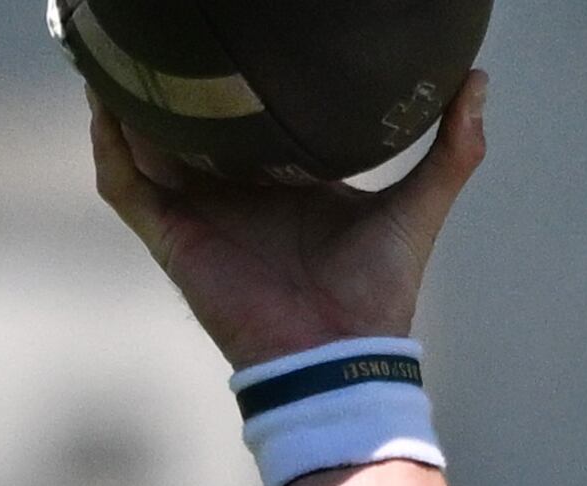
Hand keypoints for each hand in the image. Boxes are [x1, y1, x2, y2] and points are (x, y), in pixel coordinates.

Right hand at [87, 71, 490, 368]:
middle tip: (156, 26)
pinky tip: (107, 105)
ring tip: (115, 46)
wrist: (340, 353)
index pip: (242, 115)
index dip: (227, 77)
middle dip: (163, 78)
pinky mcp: (170, 237)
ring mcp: (195, 212)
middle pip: (182, 121)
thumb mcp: (418, 206)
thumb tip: (479, 82)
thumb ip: (451, 150)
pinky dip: (111, 145)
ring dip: (124, 98)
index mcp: (279, 176)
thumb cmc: (378, 290)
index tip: (226, 32)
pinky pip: (123, 183)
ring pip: (140, 141)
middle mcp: (230, 189)